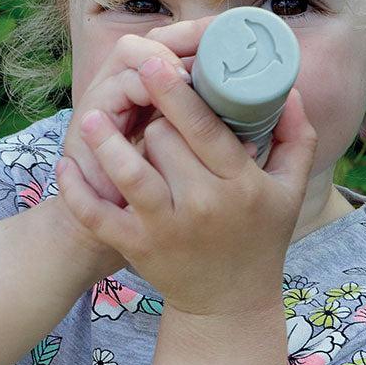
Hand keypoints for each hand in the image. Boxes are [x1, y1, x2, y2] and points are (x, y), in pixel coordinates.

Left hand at [56, 55, 317, 316]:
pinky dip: (77, 191)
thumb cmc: (260, 238)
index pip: (205, 128)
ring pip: (129, 172)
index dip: (177, 92)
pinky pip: (98, 215)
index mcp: (240, 183)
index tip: (156, 61)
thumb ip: (298, 138)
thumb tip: (293, 89)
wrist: (230, 304)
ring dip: (105, 142)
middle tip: (143, 103)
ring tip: (92, 117)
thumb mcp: (290, 191)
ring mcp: (166, 227)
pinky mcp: (136, 247)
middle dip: (151, 117)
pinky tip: (67, 164)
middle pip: (163, 141)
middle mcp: (203, 204)